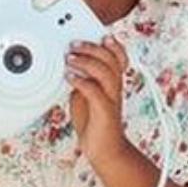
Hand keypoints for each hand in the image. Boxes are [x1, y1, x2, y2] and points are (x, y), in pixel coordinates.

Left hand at [66, 36, 128, 167]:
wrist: (105, 151)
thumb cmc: (95, 122)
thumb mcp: (84, 95)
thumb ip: (81, 80)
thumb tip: (67, 66)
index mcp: (113, 83)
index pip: (120, 58)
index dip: (114, 45)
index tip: (102, 35)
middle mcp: (115, 88)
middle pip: (111, 60)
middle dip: (92, 48)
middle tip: (73, 45)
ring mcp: (111, 99)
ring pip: (106, 72)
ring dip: (86, 62)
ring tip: (69, 59)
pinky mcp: (104, 111)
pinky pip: (95, 92)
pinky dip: (81, 81)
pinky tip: (69, 77)